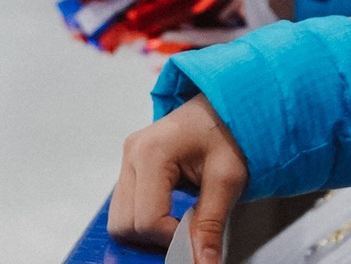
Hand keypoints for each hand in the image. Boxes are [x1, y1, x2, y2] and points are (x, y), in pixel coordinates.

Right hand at [111, 95, 246, 263]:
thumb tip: (203, 263)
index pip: (147, 219)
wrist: (229, 103)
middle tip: (188, 233)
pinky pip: (126, 206)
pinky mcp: (131, 165)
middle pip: (125, 224)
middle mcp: (132, 154)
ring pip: (120, 219)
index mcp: (152, 151)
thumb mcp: (227, 178)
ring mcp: (128, 159)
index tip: (197, 240)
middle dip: (155, 238)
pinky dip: (146, 218)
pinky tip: (170, 214)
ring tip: (180, 222)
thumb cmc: (230, 130)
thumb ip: (211, 224)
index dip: (172, 239)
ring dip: (148, 230)